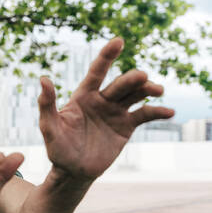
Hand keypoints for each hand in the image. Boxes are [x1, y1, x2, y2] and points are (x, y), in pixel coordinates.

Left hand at [38, 38, 173, 178]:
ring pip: (135, 95)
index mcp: (83, 96)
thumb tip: (43, 79)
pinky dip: (157, 112)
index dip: (106, 56)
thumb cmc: (57, 147)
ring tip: (157, 90)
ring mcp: (115, 112)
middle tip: (142, 78)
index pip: (96, 72)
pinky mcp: (126, 126)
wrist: (73, 171)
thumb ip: (47, 104)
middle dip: (131, 79)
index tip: (118, 41)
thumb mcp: (49, 126)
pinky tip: (169, 112)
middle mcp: (101, 100)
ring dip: (147, 89)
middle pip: (120, 84)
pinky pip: (144, 115)